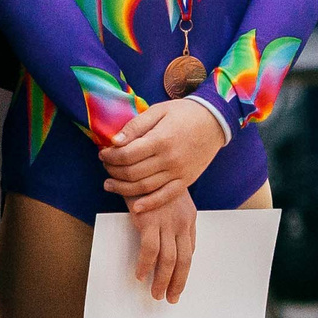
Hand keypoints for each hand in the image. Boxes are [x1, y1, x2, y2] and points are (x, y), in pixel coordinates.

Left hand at [101, 96, 226, 211]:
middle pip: (133, 173)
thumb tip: (114, 141)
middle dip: (113, 171)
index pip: (127, 154)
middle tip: (105, 166)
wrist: (214, 121)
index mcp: (160, 140)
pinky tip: (135, 207)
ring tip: (109, 185)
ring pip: (145, 187)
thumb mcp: (157, 111)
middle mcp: (169, 159)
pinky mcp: (187, 181)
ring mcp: (179, 172)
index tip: (103, 153)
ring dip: (123, 189)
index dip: (110, 156)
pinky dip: (150, 204)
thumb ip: (135, 126)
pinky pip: (166, 197)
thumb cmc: (183, 113)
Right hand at [129, 187, 198, 301]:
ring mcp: (167, 223)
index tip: (177, 282)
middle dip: (178, 282)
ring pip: (169, 261)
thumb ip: (172, 216)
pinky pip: (149, 251)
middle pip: (184, 261)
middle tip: (170, 297)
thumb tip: (168, 237)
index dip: (184, 269)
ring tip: (156, 294)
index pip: (190, 250)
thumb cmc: (150, 178)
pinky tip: (140, 275)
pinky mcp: (150, 221)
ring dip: (162, 280)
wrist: (140, 160)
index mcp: (188, 217)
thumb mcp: (168, 197)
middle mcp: (182, 222)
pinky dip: (145, 266)